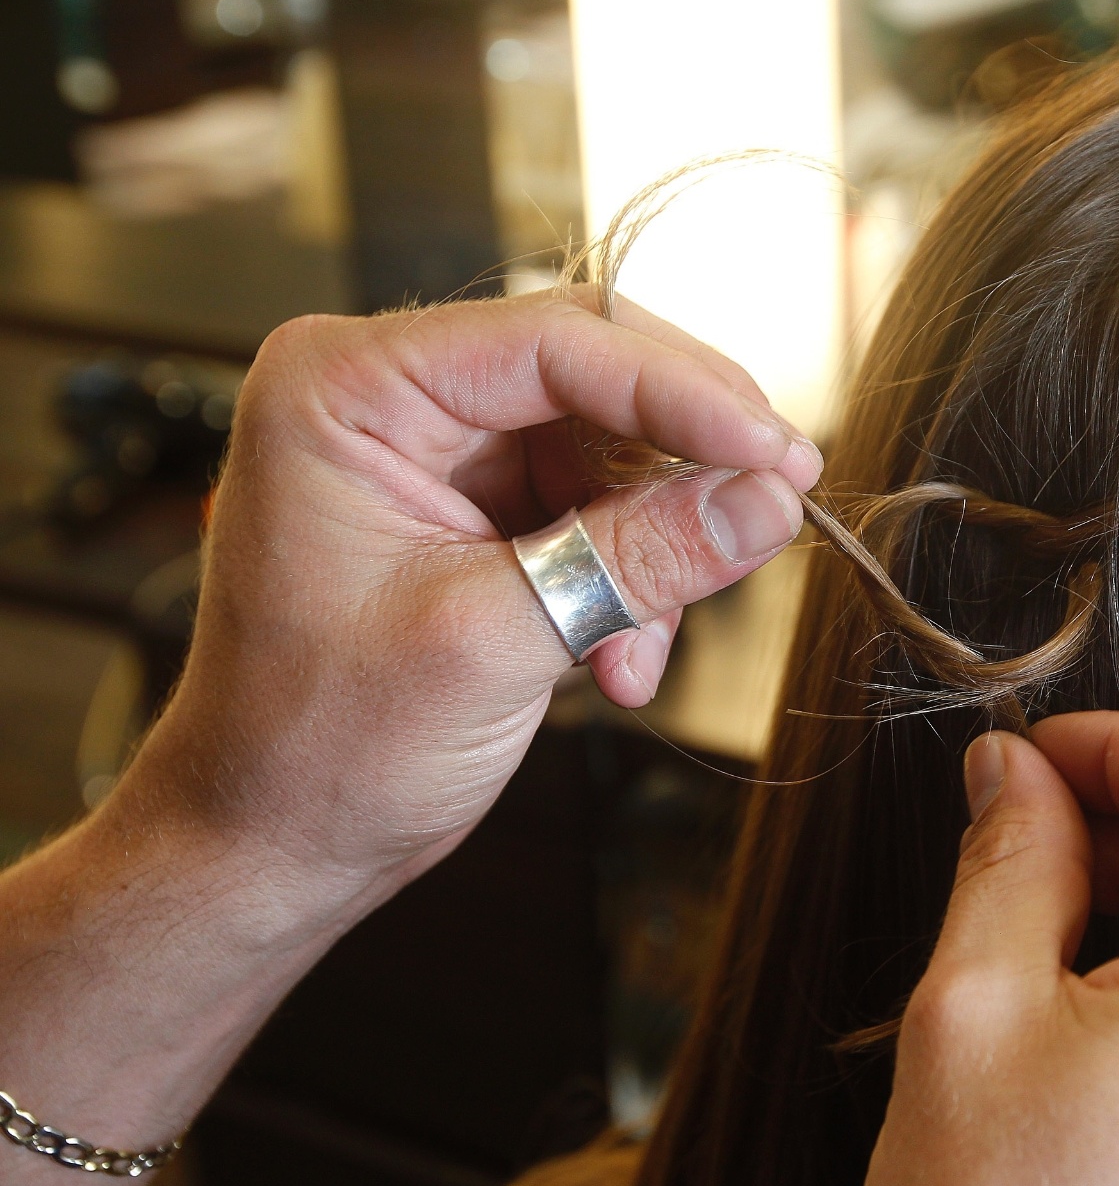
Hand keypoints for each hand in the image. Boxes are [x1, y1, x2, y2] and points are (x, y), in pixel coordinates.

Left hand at [136, 288, 820, 894]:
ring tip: (641, 648)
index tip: (776, 455)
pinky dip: (633, 579)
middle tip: (775, 507)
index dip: (683, 393)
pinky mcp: (479, 507)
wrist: (274, 842)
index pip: (555, 342)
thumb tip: (768, 500)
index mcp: (348, 385)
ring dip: (658, 545)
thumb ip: (639, 558)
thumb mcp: (494, 642)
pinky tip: (620, 659)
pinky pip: (600, 507)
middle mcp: (392, 395)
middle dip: (684, 459)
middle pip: (596, 374)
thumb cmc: (319, 748)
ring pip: (613, 446)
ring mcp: (440, 451)